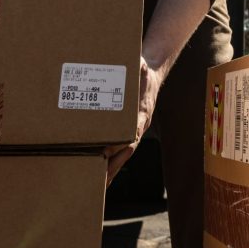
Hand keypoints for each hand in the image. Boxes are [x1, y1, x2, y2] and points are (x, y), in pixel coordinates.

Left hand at [106, 56, 162, 186]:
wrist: (152, 75)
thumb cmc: (144, 72)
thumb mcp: (142, 67)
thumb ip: (140, 65)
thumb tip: (139, 61)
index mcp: (142, 112)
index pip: (132, 132)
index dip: (119, 143)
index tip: (104, 152)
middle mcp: (139, 125)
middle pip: (127, 151)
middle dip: (113, 166)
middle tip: (99, 180)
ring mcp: (135, 130)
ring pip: (123, 155)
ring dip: (111, 170)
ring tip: (96, 186)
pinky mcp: (128, 131)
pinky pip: (120, 150)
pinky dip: (111, 163)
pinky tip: (100, 173)